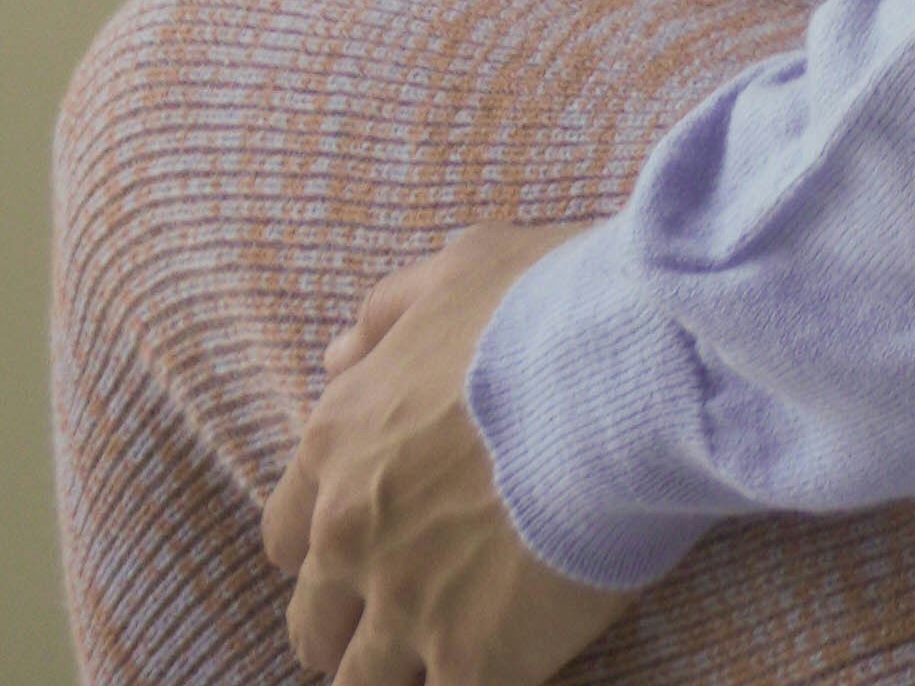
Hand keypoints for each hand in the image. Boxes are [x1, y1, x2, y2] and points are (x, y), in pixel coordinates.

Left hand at [259, 220, 625, 684]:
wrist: (626, 375)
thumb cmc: (549, 307)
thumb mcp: (462, 269)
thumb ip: (389, 313)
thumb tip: (336, 357)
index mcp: (340, 443)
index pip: (288, 536)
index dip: (326, 546)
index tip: (370, 546)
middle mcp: (352, 535)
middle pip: (314, 626)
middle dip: (353, 624)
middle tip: (414, 609)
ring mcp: (406, 608)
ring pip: (363, 681)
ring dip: (401, 669)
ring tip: (453, 646)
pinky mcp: (472, 661)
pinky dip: (473, 679)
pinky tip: (513, 657)